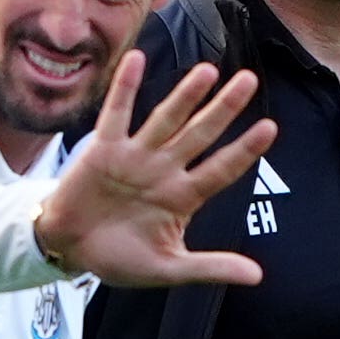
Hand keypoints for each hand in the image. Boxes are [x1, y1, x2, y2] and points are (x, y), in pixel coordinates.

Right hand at [35, 50, 275, 286]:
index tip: (269, 127)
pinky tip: (136, 60)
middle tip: (249, 79)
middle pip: (200, 134)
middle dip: (224, 109)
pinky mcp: (103, 150)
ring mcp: (135, 156)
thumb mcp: (168, 268)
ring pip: (165, 119)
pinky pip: (116, 114)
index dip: (244, 150)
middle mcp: (164, 169)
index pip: (221, 169)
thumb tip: (257, 277)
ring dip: (184, 96)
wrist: (70, 250)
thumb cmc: (119, 258)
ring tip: (207, 71)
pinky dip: (125, 88)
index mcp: (182, 197)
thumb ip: (210, 268)